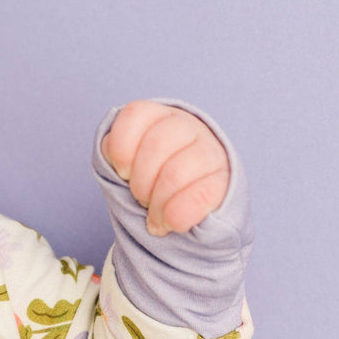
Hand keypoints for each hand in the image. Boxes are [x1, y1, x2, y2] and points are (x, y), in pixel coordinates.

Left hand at [100, 101, 229, 235]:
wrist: (193, 207)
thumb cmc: (155, 182)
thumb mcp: (131, 164)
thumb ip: (116, 152)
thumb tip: (113, 154)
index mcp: (160, 116)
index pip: (135, 115)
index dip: (121, 149)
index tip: (123, 173)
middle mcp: (188, 126)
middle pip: (156, 145)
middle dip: (140, 183)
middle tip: (142, 200)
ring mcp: (210, 152)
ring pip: (176, 172)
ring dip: (157, 203)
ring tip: (156, 217)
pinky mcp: (224, 181)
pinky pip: (198, 196)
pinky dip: (177, 215)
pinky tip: (171, 223)